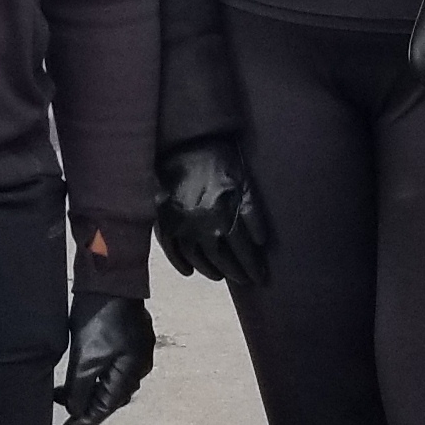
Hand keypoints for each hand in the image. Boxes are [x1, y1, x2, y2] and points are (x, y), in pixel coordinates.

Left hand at [52, 295, 154, 424]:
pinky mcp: (130, 336)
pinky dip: (93, 374)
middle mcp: (139, 366)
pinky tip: (77, 371)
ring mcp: (137, 350)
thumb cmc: (99, 318)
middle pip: (109, 398)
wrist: (111, 278)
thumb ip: (80, 389)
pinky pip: (111, 365)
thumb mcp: (85, 357)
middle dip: (84, 408)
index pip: (102, 410)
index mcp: (130, 374)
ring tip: (61, 393)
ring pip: (109, 381)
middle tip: (61, 417)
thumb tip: (77, 411)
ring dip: (86, 389)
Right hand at [151, 141, 270, 288]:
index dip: (253, 267)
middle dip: (236, 272)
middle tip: (245, 280)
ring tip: (221, 276)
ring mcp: (181, 227)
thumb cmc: (221, 162)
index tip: (260, 278)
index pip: (243, 253)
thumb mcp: (244, 183)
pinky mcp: (164, 222)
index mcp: (225, 218)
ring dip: (211, 271)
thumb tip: (260, 243)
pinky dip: (181, 264)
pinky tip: (190, 271)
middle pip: (222, 260)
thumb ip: (253, 214)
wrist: (186, 144)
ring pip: (198, 259)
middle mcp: (203, 228)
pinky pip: (172, 251)